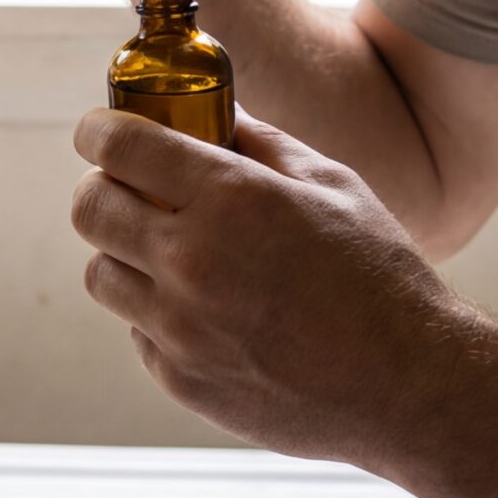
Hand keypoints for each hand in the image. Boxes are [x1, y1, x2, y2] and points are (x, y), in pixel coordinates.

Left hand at [68, 107, 476, 462]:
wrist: (407, 385)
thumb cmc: (379, 277)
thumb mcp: (332, 185)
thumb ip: (261, 142)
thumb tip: (215, 112)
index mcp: (231, 198)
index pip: (119, 147)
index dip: (98, 131)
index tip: (100, 131)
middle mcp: (192, 261)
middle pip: (90, 209)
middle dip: (102, 187)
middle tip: (129, 188)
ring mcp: (180, 328)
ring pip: (101, 273)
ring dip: (122, 253)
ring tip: (168, 252)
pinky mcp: (181, 380)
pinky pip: (137, 331)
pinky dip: (155, 313)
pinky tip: (205, 309)